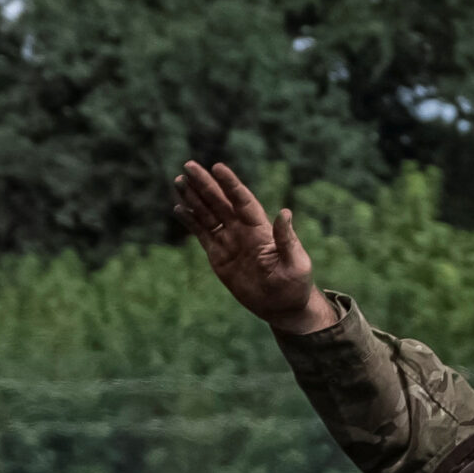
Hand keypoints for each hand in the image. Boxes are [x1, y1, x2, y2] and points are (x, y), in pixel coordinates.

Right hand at [172, 161, 337, 334]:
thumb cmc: (295, 283)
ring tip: (179, 181)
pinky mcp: (218, 256)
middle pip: (219, 202)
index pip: (242, 200)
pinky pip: (202, 234)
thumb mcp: (295, 262)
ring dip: (193, 198)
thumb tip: (285, 213)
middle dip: (204, 185)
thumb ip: (286, 239)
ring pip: (207, 214)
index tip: (217, 168)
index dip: (230, 184)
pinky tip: (178, 208)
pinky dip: (190, 221)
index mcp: (260, 228)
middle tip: (189, 166)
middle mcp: (242, 230)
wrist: (282, 306)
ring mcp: (229, 242)